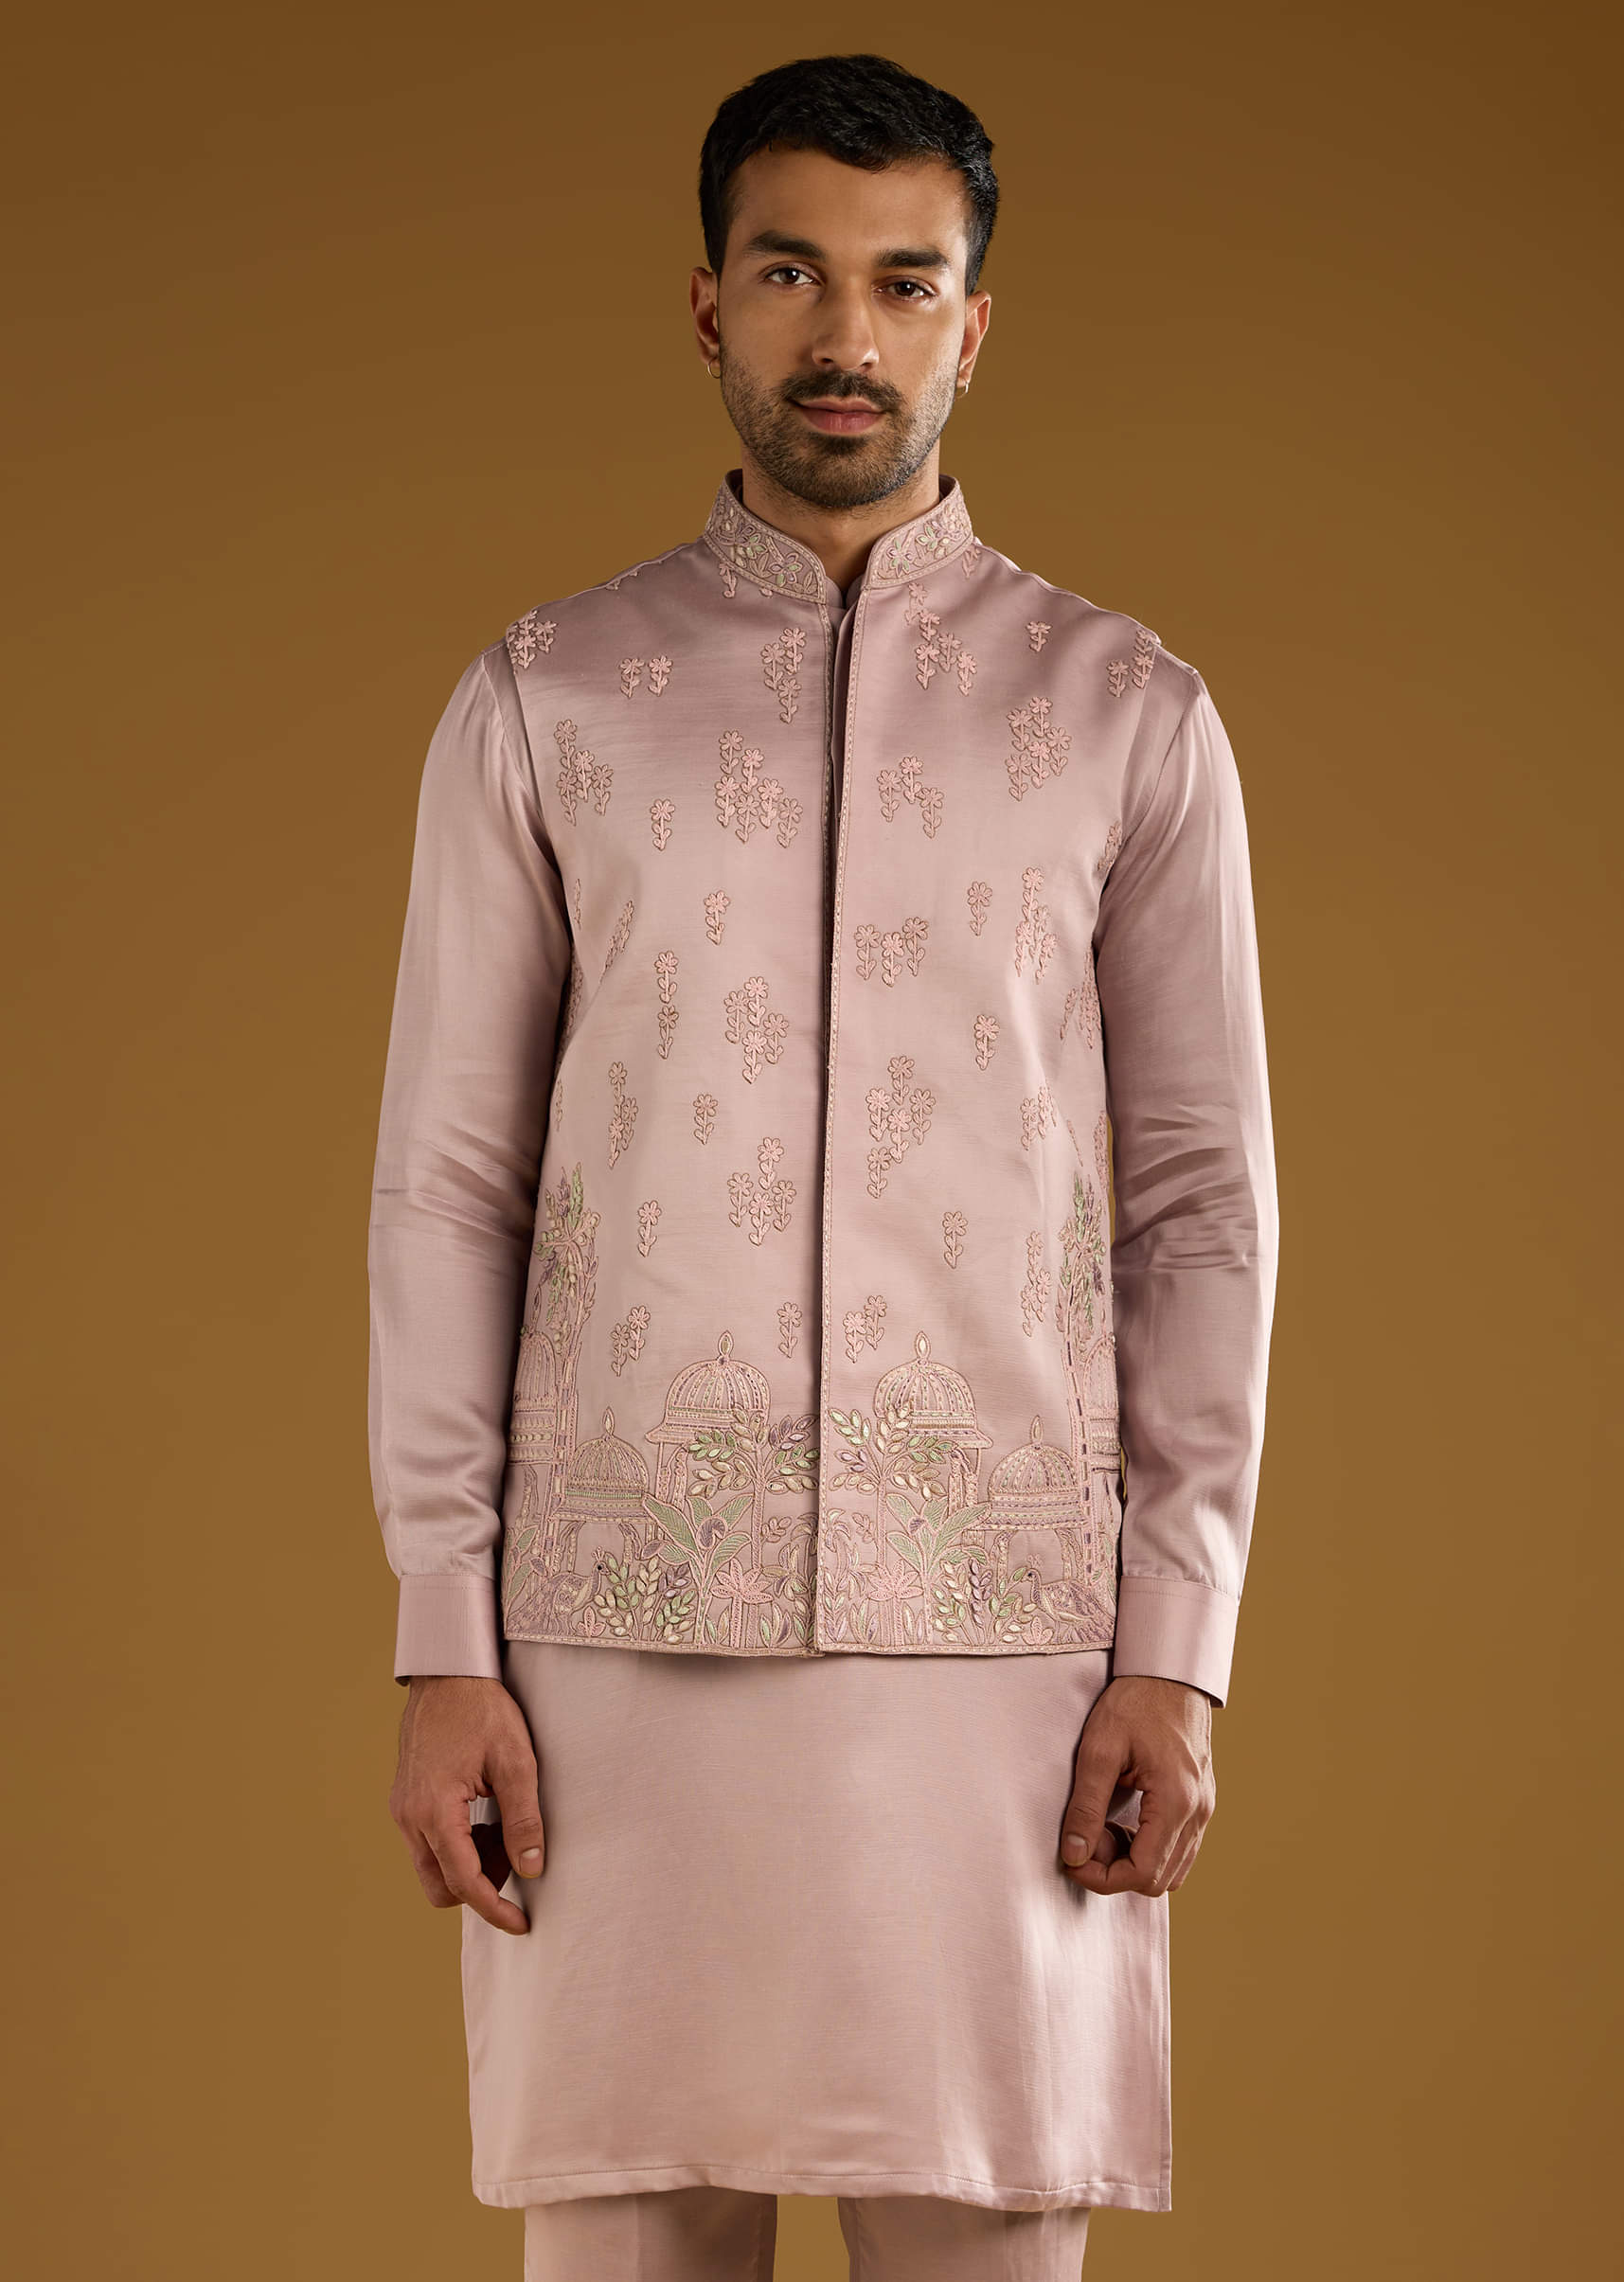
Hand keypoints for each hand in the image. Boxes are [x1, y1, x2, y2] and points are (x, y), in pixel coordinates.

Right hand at [389, 1675, 545, 1934]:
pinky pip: (427, 1842)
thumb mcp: (515, 1762)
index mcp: (434, 1812)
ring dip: (469, 1863)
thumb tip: (531, 1871)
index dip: (495, 1910)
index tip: (522, 1925)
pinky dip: (457, 1843)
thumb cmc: (483, 1710)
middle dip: (480, 1885)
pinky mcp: (404, 1799)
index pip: (464, 1882)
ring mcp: (402, 1809)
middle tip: (514, 1854)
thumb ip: (524, 1820)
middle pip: (440, 1886)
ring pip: (432, 1866)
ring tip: (502, 1825)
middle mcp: (409, 1817)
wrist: (447, 1671)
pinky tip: (483, 1813)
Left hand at [1058, 1674, 1215, 1895]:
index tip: (1074, 1860)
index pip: (1143, 1873)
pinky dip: (1149, 1848)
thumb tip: (1074, 1855)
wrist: (1169, 1673)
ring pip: (1171, 1869)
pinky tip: (1125, 1820)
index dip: (1103, 1879)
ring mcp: (1204, 1809)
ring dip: (1133, 1861)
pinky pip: (1179, 1847)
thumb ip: (1085, 1805)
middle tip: (1087, 1835)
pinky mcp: (1202, 1802)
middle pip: (1158, 1880)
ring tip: (1103, 1825)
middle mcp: (1198, 1812)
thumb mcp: (1099, 1749)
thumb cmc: (1134, 1703)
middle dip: (1115, 1870)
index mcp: (1176, 1801)